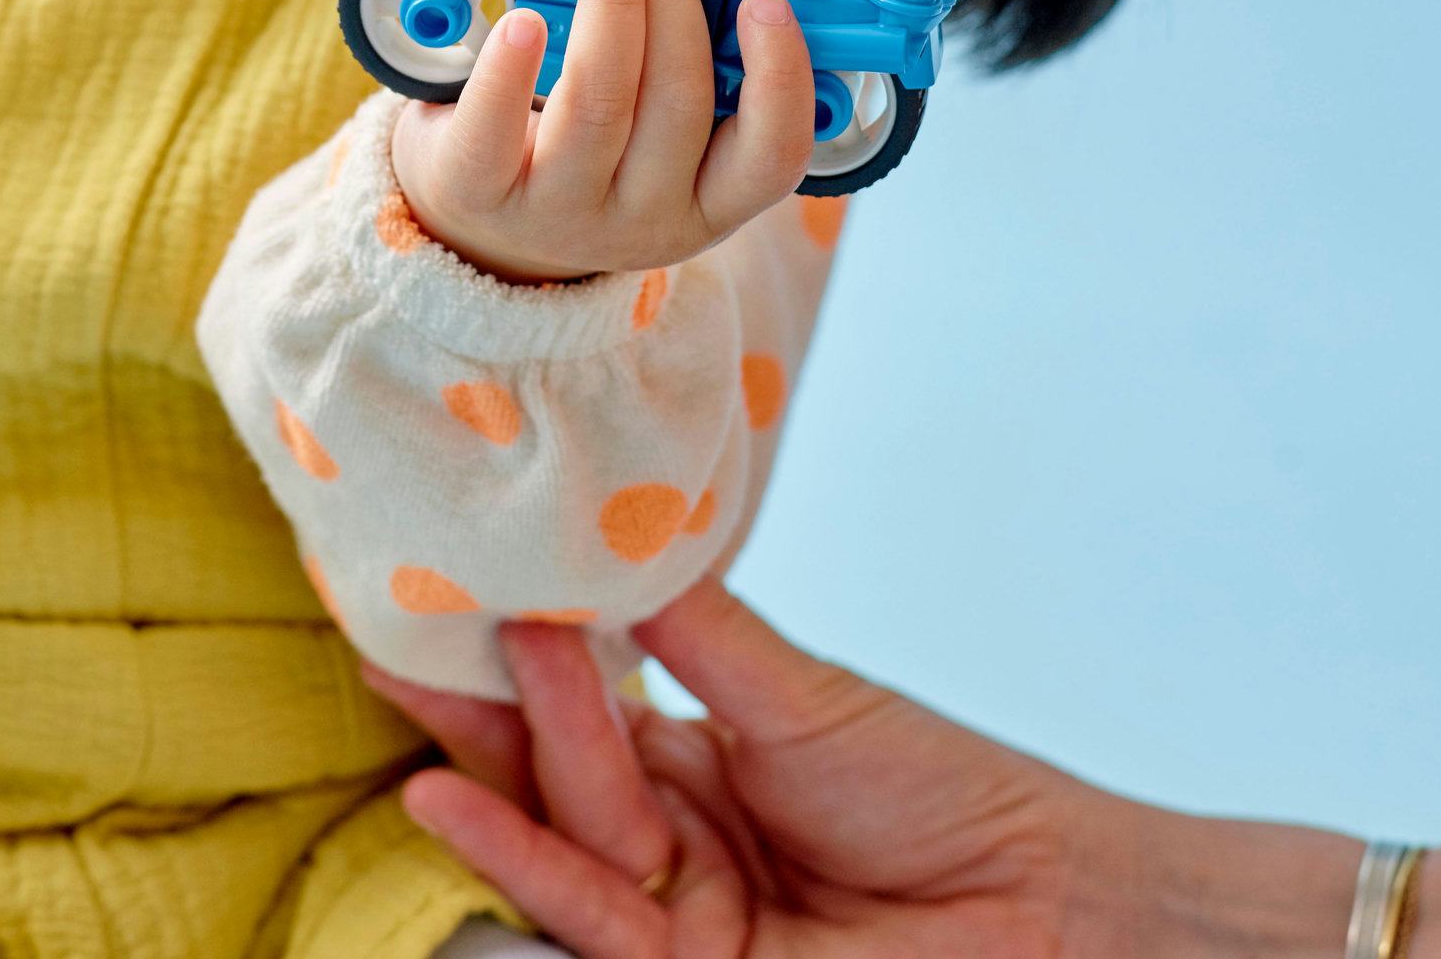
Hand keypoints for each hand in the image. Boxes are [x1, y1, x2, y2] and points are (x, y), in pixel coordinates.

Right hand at [373, 583, 1360, 958]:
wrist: (1048, 901)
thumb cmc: (942, 794)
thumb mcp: (797, 694)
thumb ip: (693, 628)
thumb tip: (607, 524)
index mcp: (695, 765)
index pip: (577, 706)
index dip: (508, 651)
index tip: (434, 580)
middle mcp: (671, 842)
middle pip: (547, 768)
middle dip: (471, 698)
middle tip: (393, 616)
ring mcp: (675, 915)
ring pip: (561, 828)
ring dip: (492, 753)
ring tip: (411, 672)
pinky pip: (589, 911)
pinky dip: (518, 855)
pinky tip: (447, 798)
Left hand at [389, 0, 813, 283]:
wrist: (489, 218)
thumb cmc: (593, 152)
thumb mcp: (659, 135)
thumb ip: (694, 65)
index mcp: (707, 202)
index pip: (771, 157)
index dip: (781, 78)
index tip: (765, 0)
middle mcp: (642, 218)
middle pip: (677, 104)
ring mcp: (560, 212)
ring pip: (597, 104)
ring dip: (609, 4)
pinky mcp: (481, 194)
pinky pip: (497, 131)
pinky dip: (510, 71)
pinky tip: (521, 22)